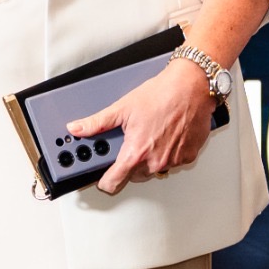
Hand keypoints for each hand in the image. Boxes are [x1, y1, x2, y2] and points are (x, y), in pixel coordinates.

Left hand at [68, 61, 217, 194]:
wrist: (191, 86)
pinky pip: (173, 162)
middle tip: (131, 142)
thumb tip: (77, 128)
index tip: (103, 179)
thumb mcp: (123, 107)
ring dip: (150, 157)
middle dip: (130, 162)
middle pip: (134, 175)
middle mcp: (155, 161)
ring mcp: (173, 161)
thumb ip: (97, 123)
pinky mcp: (188, 156)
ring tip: (151, 133)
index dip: (105, 181)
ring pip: (154, 169)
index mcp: (136, 152)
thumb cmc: (162, 94)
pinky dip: (168, 152)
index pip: (114, 182)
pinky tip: (167, 134)